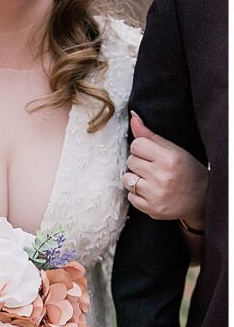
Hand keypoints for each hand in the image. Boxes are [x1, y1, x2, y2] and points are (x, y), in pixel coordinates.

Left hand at [124, 112, 207, 228]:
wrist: (201, 199)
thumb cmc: (186, 171)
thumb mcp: (174, 150)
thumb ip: (150, 135)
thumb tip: (133, 117)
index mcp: (170, 158)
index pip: (136, 145)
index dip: (141, 148)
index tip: (151, 154)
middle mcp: (162, 176)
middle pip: (130, 161)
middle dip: (139, 163)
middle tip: (154, 168)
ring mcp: (155, 194)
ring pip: (126, 179)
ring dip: (135, 178)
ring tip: (151, 180)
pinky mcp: (150, 209)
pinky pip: (129, 196)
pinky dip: (137, 194)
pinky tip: (151, 192)